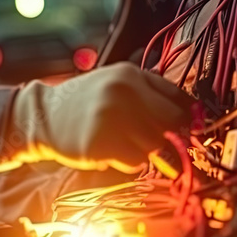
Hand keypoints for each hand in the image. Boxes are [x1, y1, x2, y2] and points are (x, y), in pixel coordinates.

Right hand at [0, 62, 193, 172]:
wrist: (43, 116)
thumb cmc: (85, 102)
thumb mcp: (116, 81)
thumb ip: (151, 92)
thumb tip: (193, 116)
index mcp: (130, 75)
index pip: (178, 100)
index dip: (184, 118)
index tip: (181, 128)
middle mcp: (123, 94)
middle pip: (171, 124)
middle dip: (168, 136)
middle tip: (153, 138)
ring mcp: (111, 119)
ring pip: (154, 146)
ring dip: (145, 149)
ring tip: (123, 141)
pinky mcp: (101, 144)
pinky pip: (135, 161)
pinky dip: (130, 161)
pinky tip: (112, 150)